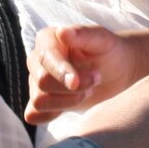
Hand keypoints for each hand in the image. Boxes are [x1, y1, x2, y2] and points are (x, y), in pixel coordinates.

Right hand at [26, 23, 140, 123]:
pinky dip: (49, 115)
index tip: (77, 82)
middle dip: (71, 88)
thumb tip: (61, 32)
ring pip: (39, 100)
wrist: (114, 70)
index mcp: (47, 40)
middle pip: (42, 81)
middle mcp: (37, 60)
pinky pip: (33, 114)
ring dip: (67, 101)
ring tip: (88, 91)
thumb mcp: (102, 40)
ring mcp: (36, 82)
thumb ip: (83, 34)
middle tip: (95, 79)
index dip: (61, 71)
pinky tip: (69, 108)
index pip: (45, 58)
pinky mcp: (42, 101)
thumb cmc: (108, 50)